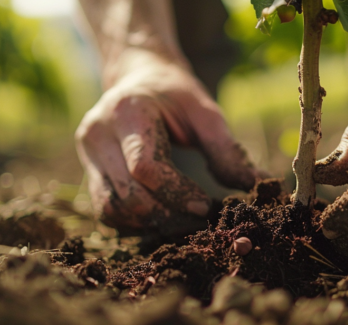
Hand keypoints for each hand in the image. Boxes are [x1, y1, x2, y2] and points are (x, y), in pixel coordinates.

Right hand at [76, 50, 261, 234]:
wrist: (139, 78)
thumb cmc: (176, 95)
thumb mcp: (205, 112)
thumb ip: (227, 150)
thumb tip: (258, 185)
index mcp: (127, 111)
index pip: (146, 167)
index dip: (178, 193)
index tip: (206, 206)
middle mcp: (98, 133)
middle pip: (128, 195)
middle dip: (167, 215)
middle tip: (199, 220)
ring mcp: (88, 154)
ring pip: (112, 209)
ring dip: (149, 223)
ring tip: (182, 220)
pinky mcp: (88, 171)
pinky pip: (106, 210)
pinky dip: (134, 222)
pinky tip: (161, 215)